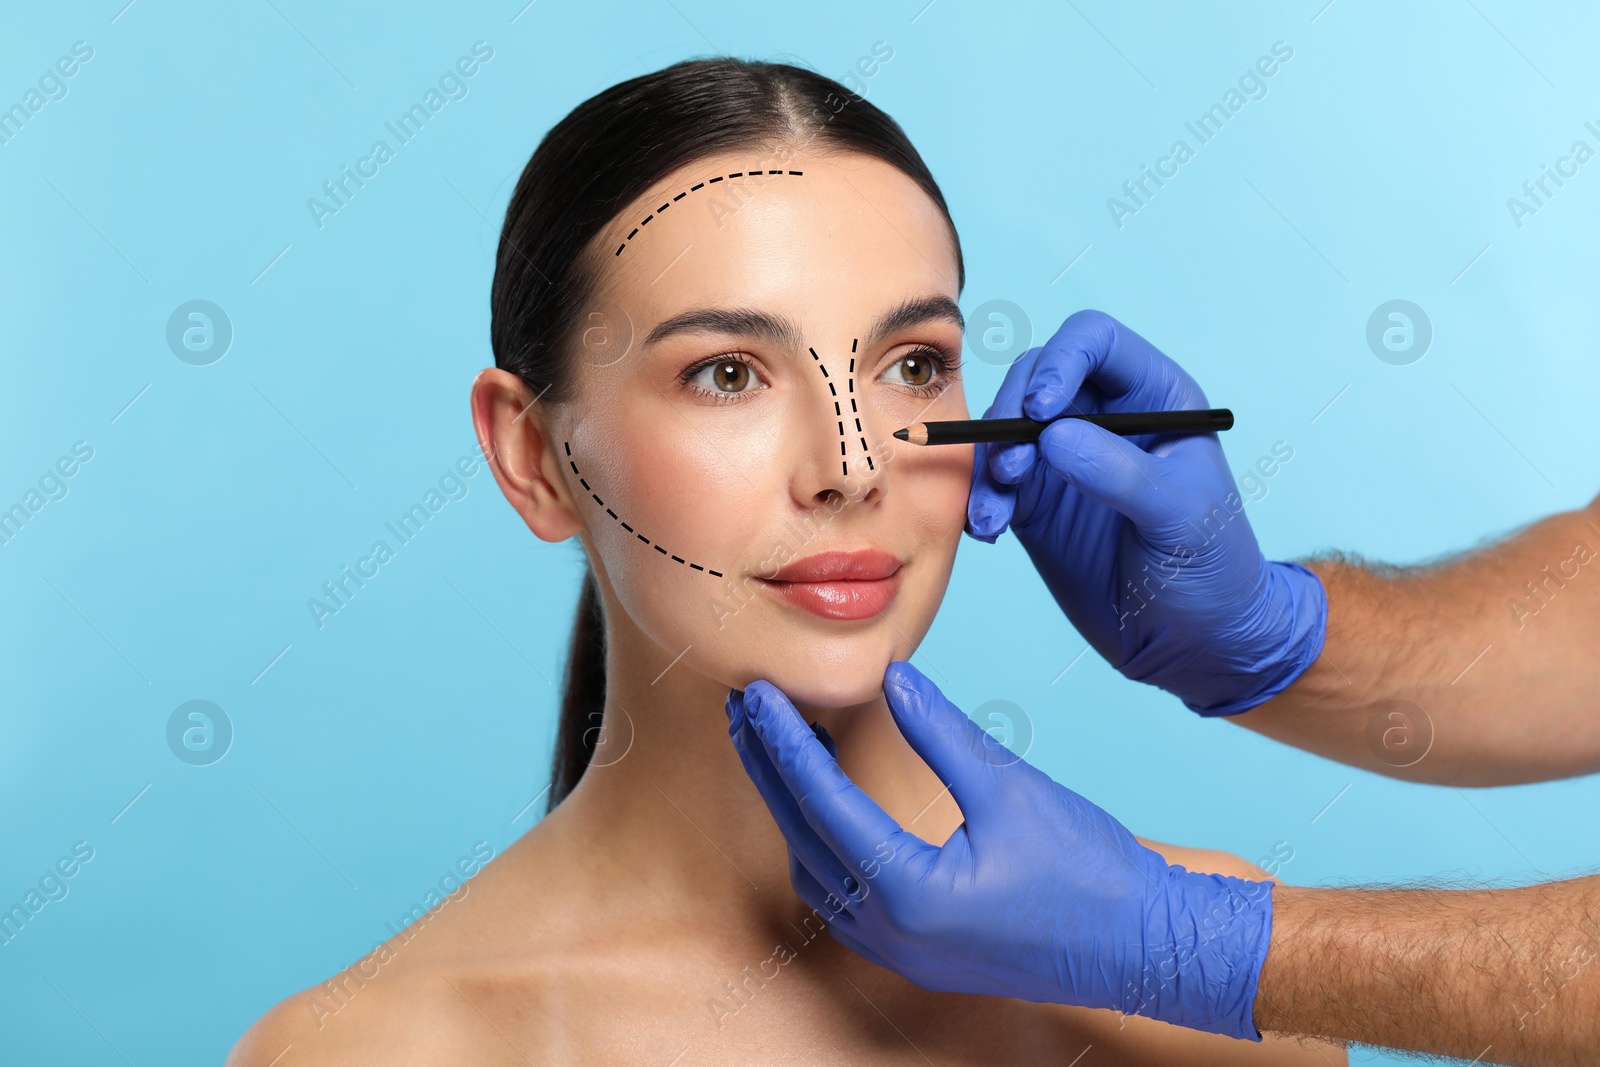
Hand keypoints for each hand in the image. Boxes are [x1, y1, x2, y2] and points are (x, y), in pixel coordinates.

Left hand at [725, 661, 1273, 1039]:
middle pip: (802, 836)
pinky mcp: (916, 952)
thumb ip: (942, 732)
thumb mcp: (1012, 788)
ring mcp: (899, 950)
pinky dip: (821, 842)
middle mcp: (889, 931)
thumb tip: (891, 677)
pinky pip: (841, 895)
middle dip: (768, 769)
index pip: (820, 803)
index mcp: (908, 892)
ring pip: (815, 870)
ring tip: (775, 746)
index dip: (784, 741)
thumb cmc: (1089, 872)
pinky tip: (823, 805)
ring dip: (790, 807)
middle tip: (743, 710)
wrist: (1145, 947)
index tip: (757, 693)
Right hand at [965, 309, 1326, 715]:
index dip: (1061, 361)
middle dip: (1010, 416)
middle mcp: (1103, 417)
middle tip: (1011, 469)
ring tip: (997, 513)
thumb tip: (1054, 435)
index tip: (1042, 410)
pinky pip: (993, 484)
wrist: (1197, 643)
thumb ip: (1121, 473)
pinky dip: (982, 502)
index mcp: (1154, 397)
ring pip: (1003, 430)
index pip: (1095, 342)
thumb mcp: (1180, 516)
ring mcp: (1064, 460)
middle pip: (1035, 377)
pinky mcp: (1036, 504)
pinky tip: (990, 532)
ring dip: (987, 464)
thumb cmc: (1213, 569)